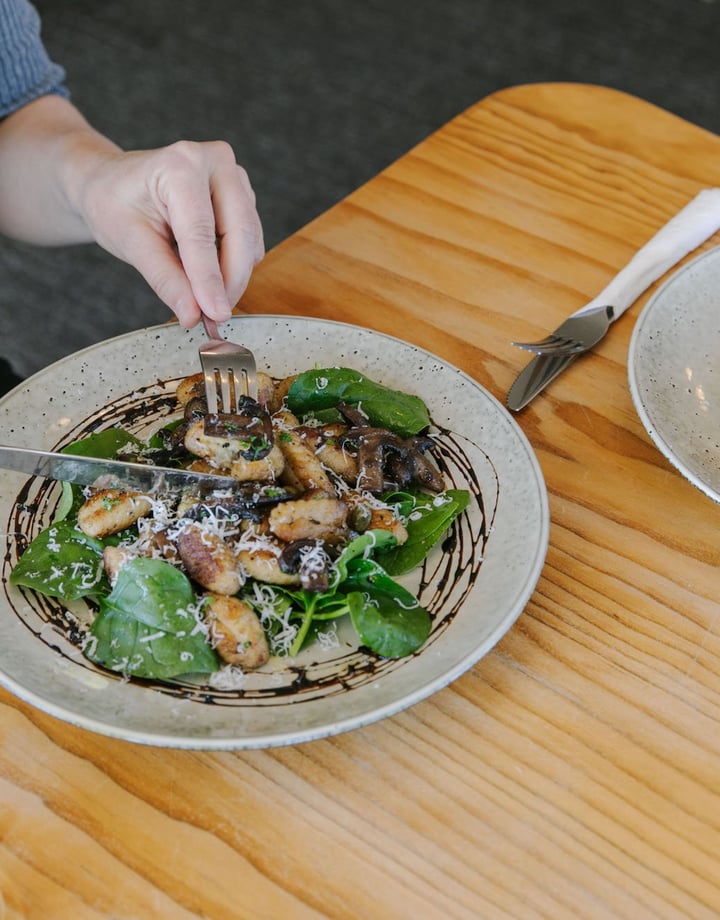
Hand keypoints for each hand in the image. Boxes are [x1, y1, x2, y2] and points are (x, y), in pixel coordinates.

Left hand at [79, 140, 264, 326]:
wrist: (113, 183)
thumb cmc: (114, 203)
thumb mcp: (131, 243)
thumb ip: (165, 279)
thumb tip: (193, 314)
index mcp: (180, 166)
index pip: (201, 233)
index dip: (210, 280)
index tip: (215, 315)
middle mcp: (215, 162)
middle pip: (240, 234)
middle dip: (230, 282)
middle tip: (214, 317)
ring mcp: (234, 177)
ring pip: (250, 240)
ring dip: (233, 277)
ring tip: (204, 299)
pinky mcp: (242, 195)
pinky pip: (249, 239)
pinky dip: (234, 266)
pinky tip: (209, 276)